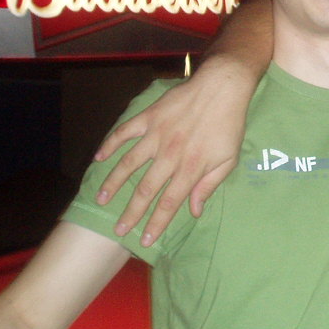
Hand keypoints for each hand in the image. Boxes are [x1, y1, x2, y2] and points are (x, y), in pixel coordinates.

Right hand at [93, 59, 249, 245]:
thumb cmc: (229, 124)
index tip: (144, 241)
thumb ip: (209, 185)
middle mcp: (170, 155)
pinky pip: (125, 132)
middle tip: (118, 230)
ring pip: (128, 163)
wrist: (222, 87)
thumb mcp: (229, 158)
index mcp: (191, 167)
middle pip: (146, 190)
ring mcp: (156, 134)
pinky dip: (110, 144)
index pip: (169, 203)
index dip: (156, 224)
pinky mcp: (149, 116)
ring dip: (113, 183)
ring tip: (102, 200)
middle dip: (131, 213)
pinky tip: (99, 157)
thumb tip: (194, 211)